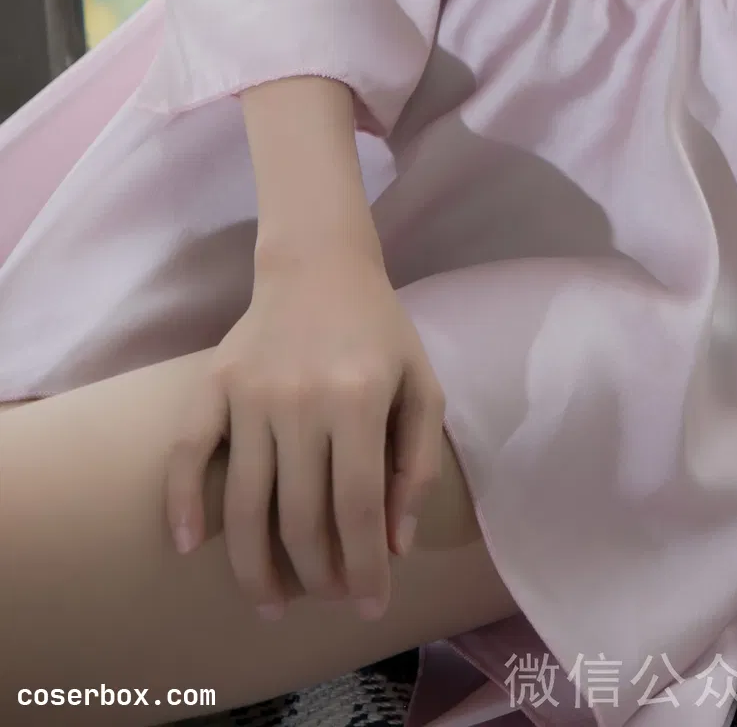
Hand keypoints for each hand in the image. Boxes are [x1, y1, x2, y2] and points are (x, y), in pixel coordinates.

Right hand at [163, 240, 445, 622]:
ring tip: (272, 605)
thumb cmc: (379, 332)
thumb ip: (417, 464)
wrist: (320, 265)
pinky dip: (182, 504)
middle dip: (317, 576)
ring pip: (246, 505)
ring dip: (256, 569)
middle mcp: (301, 401)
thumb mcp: (421, 386)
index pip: (359, 508)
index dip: (365, 567)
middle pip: (301, 518)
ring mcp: (250, 394)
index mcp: (359, 399)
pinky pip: (188, 454)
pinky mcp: (213, 385)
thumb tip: (395, 545)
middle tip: (327, 599)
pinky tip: (189, 548)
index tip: (371, 605)